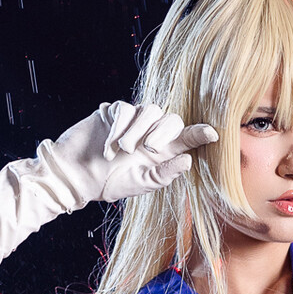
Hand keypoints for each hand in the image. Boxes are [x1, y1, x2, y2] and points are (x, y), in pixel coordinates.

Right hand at [41, 102, 217, 207]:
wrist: (78, 176)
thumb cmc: (111, 183)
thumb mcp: (142, 184)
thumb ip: (165, 173)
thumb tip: (188, 160)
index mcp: (161, 152)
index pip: (186, 138)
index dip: (200, 134)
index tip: (214, 133)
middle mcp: (150, 133)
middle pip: (171, 118)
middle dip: (164, 132)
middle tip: (150, 149)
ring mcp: (133, 121)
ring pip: (149, 110)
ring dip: (139, 130)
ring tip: (124, 151)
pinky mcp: (114, 112)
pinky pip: (125, 109)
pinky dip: (119, 127)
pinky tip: (110, 146)